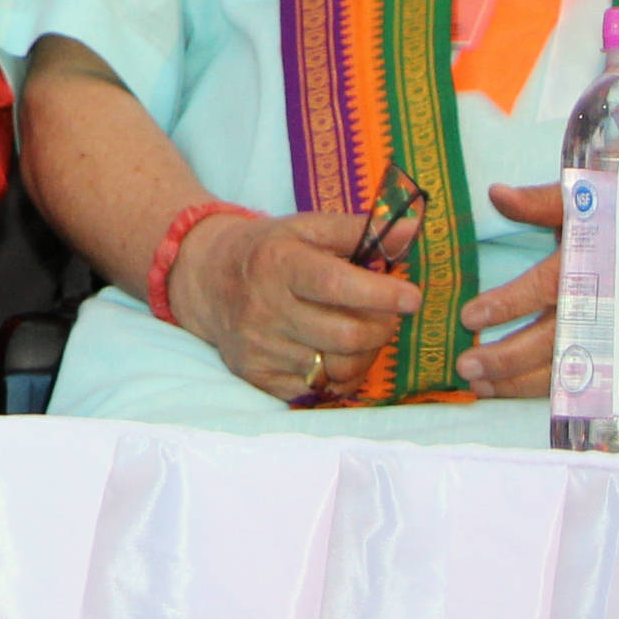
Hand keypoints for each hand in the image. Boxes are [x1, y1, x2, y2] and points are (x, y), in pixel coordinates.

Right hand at [170, 209, 423, 399]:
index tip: (411, 298)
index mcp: (279, 263)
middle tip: (388, 317)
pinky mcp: (255, 374)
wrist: (206, 278)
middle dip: (382, 329)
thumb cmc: (269, 250)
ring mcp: (258, 346)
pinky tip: (336, 354)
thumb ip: (359, 229)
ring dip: (365, 355)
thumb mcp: (307, 227)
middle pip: (346, 336)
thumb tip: (411, 230)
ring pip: (338, 368)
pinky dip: (338, 376)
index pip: (336, 285)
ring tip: (362, 335)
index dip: (381, 294)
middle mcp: (264, 307)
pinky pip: (317, 390)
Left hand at [455, 181, 613, 395]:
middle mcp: (606, 302)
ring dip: (523, 381)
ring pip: (570, 365)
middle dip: (510, 356)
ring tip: (480, 386)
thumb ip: (541, 202)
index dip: (509, 304)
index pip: (547, 287)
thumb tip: (497, 194)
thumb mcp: (587, 200)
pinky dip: (553, 391)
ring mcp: (618, 331)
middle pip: (556, 338)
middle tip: (466, 365)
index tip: (470, 318)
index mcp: (593, 261)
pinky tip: (517, 393)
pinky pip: (590, 378)